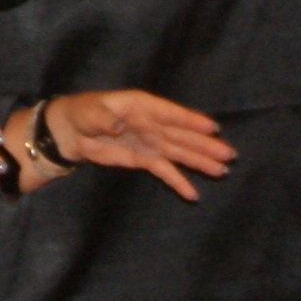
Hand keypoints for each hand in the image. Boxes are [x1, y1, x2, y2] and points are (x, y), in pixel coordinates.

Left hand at [47, 89, 235, 201]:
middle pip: (182, 136)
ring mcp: (150, 142)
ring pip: (179, 153)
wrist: (71, 131)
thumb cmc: (83, 113)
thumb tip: (118, 125)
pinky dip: (178, 182)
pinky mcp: (143, 159)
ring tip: (222, 170)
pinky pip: (164, 171)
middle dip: (205, 145)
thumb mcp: (90, 113)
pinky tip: (193, 194)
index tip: (213, 128)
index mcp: (141, 106)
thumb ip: (104, 119)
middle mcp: (151, 123)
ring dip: (200, 162)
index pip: (170, 114)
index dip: (191, 121)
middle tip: (229, 155)